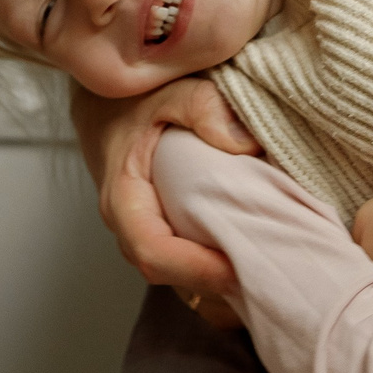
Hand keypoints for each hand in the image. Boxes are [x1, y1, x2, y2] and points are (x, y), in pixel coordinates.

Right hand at [74, 76, 258, 297]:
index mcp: (124, 197)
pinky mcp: (162, 229)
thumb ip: (202, 105)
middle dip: (215, 282)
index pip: (152, 251)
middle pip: (169, 274)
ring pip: (178, 275)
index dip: (195, 268)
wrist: (104, 97)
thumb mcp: (166, 89)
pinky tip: (252, 252)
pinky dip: (216, 265)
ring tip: (266, 267)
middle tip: (268, 273)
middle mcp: (130, 224)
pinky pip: (186, 262)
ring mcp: (145, 231)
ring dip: (217, 279)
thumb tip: (244, 141)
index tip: (236, 268)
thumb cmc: (132, 98)